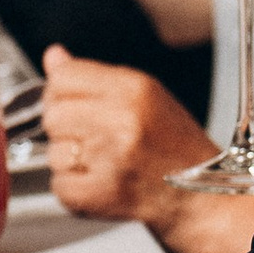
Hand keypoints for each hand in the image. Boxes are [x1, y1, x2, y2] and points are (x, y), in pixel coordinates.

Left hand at [38, 46, 253, 252]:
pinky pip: (59, 185)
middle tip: (94, 138)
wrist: (201, 196)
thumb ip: (93, 76)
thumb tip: (54, 56)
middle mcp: (122, 121)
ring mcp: (110, 160)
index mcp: (133, 89)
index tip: (75, 104)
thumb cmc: (173, 145)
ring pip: (52, 153)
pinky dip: (73, 189)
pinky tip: (101, 183)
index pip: (62, 77)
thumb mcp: (144, 95)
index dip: (61, 92)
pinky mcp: (100, 195)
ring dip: (71, 161)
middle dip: (66, 129)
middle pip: (52, 115)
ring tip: (103, 163)